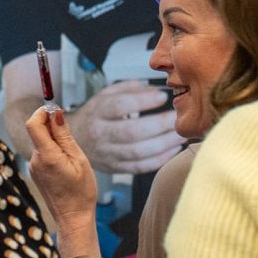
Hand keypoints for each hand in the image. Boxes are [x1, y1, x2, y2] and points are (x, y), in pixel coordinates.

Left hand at [25, 107, 101, 257]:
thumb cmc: (81, 192)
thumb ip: (65, 136)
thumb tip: (55, 114)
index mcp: (46, 156)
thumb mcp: (79, 159)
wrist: (73, 218)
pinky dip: (53, 152)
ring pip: (41, 143)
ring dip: (55, 141)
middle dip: (52, 127)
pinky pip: (43, 153)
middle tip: (70, 136)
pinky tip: (67, 165)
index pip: (33, 124)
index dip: (42, 113)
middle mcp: (35, 161)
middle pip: (37, 132)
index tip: (55, 111)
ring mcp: (34, 167)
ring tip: (72, 157)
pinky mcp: (36, 172)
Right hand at [67, 80, 182, 174]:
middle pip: (132, 131)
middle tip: (178, 119)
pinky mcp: (115, 168)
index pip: (119, 105)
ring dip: (165, 144)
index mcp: (98, 111)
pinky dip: (160, 159)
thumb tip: (156, 91)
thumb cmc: (96, 115)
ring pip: (138, 152)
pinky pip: (140, 167)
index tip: (163, 96)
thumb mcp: (106, 94)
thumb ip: (131, 89)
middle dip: (160, 125)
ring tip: (181, 135)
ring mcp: (108, 153)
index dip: (143, 101)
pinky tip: (173, 149)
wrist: (76, 140)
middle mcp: (101, 133)